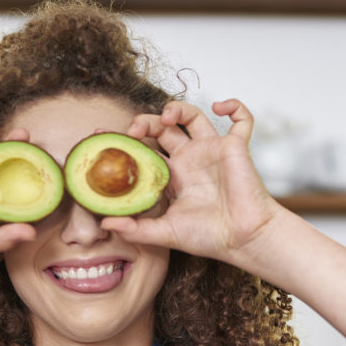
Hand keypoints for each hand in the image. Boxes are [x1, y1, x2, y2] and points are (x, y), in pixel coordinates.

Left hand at [103, 99, 282, 267]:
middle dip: (145, 122)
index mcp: (172, 176)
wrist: (243, 239)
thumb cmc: (209, 237)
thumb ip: (136, 229)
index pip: (144, 150)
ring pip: (192, 116)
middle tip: (134, 130)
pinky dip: (234, 106)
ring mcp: (212, 150)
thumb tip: (106, 223)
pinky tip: (219, 107)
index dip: (124, 141)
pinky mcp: (235, 147)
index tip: (102, 136)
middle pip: (162, 128)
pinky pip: (241, 120)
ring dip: (178, 108)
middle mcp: (190, 159)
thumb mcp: (166, 233)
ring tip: (167, 116)